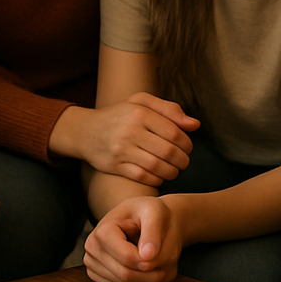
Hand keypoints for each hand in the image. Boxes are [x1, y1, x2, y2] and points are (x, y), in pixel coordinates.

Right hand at [51, 94, 198, 185]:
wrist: (85, 130)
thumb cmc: (120, 115)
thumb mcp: (142, 102)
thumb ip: (170, 110)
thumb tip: (195, 125)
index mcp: (140, 112)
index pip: (175, 133)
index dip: (187, 144)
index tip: (187, 148)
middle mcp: (130, 130)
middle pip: (168, 151)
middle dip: (182, 160)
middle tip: (183, 161)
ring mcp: (121, 149)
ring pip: (158, 167)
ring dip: (172, 172)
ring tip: (174, 170)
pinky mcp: (115, 166)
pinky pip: (143, 177)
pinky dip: (156, 179)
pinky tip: (159, 175)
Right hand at [84, 196, 183, 281]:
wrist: (145, 218)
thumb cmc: (149, 212)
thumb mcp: (155, 212)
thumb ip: (153, 232)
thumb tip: (147, 256)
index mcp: (102, 231)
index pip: (127, 258)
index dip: (149, 260)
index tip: (160, 251)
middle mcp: (92, 248)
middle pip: (125, 275)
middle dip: (151, 271)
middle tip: (165, 258)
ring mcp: (93, 264)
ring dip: (149, 278)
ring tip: (157, 259)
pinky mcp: (99, 275)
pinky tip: (145, 265)